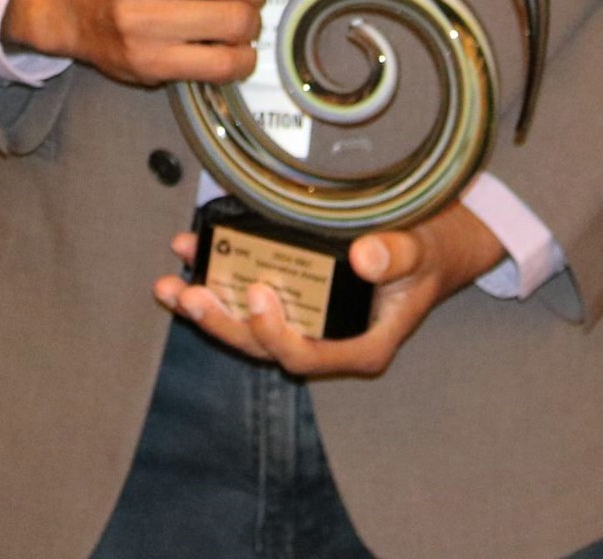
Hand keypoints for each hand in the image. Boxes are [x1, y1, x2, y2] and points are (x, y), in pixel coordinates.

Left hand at [152, 202, 506, 377]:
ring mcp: (307, 321)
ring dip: (207, 306)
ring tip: (169, 284)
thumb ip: (396, 257)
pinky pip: (249, 297)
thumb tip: (365, 259)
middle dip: (223, 323)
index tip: (257, 296)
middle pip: (265, 347)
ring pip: (248, 327)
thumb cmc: (429, 252)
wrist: (433, 246)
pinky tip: (190, 253)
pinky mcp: (294, 297)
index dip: (275, 333)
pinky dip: (218, 277)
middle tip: (189, 295)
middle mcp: (327, 341)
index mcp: (360, 346)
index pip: (306, 355)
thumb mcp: (422, 252)